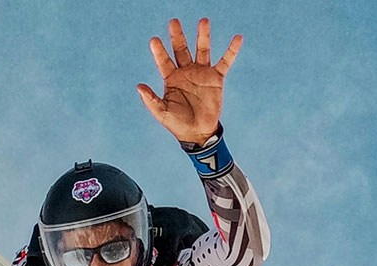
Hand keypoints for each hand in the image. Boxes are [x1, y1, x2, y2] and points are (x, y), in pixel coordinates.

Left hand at [136, 17, 241, 145]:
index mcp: (171, 79)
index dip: (159, 52)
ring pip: (202, 50)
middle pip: (181, 50)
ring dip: (203, 36)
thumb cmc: (178, 124)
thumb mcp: (162, 113)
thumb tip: (139, 86)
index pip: (164, 61)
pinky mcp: (216, 78)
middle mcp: (186, 72)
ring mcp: (201, 73)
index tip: (154, 40)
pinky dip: (232, 50)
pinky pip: (225, 61)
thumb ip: (151, 100)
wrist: (198, 133)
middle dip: (178, 36)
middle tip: (173, 21)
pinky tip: (238, 38)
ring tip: (203, 21)